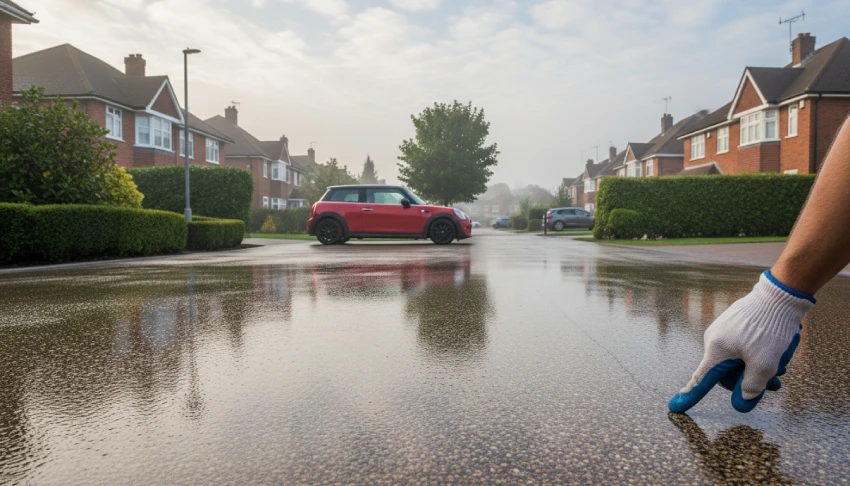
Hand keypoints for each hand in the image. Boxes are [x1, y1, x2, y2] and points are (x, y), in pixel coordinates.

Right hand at [668, 271, 814, 413]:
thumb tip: (741, 402)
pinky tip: (775, 350)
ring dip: (757, 367)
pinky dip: (757, 353)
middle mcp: (714, 340)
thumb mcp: (764, 365)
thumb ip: (751, 387)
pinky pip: (742, 345)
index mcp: (716, 351)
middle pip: (727, 373)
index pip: (700, 381)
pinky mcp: (735, 323)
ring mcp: (724, 330)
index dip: (689, 397)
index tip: (674, 408)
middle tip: (774, 383)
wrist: (779, 296)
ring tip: (780, 366)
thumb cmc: (769, 330)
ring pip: (738, 359)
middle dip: (748, 380)